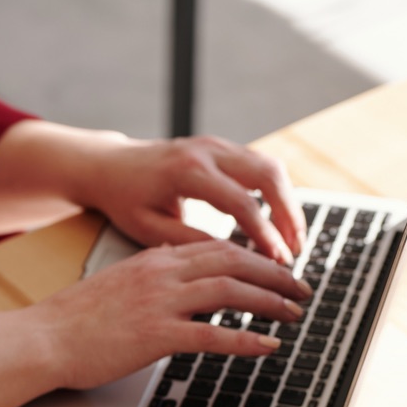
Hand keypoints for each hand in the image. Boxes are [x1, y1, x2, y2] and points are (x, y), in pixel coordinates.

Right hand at [29, 238, 311, 390]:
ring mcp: (160, 303)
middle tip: (301, 288)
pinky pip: (214, 334)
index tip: (277, 268)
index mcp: (154, 258)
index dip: (255, 256)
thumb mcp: (116, 282)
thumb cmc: (74, 319)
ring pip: (231, 291)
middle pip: (234, 261)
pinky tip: (268, 346)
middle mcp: (162, 273)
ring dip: (270, 301)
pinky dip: (247, 339)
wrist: (44, 338)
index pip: (217, 247)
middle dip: (275, 273)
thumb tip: (173, 267)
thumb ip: (149, 273)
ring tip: (293, 313)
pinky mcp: (157, 335)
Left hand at [76, 135, 306, 264]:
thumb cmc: (125, 200)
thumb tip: (231, 261)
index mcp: (188, 171)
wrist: (110, 165)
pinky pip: (260, 166)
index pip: (240, 204)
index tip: (279, 261)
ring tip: (294, 239)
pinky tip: (280, 221)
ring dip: (288, 203)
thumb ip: (189, 241)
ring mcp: (217, 144)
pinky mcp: (222, 147)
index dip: (264, 235)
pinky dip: (276, 193)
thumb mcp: (148, 228)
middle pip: (267, 176)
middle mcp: (207, 151)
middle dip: (289, 215)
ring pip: (270, 167)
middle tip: (296, 251)